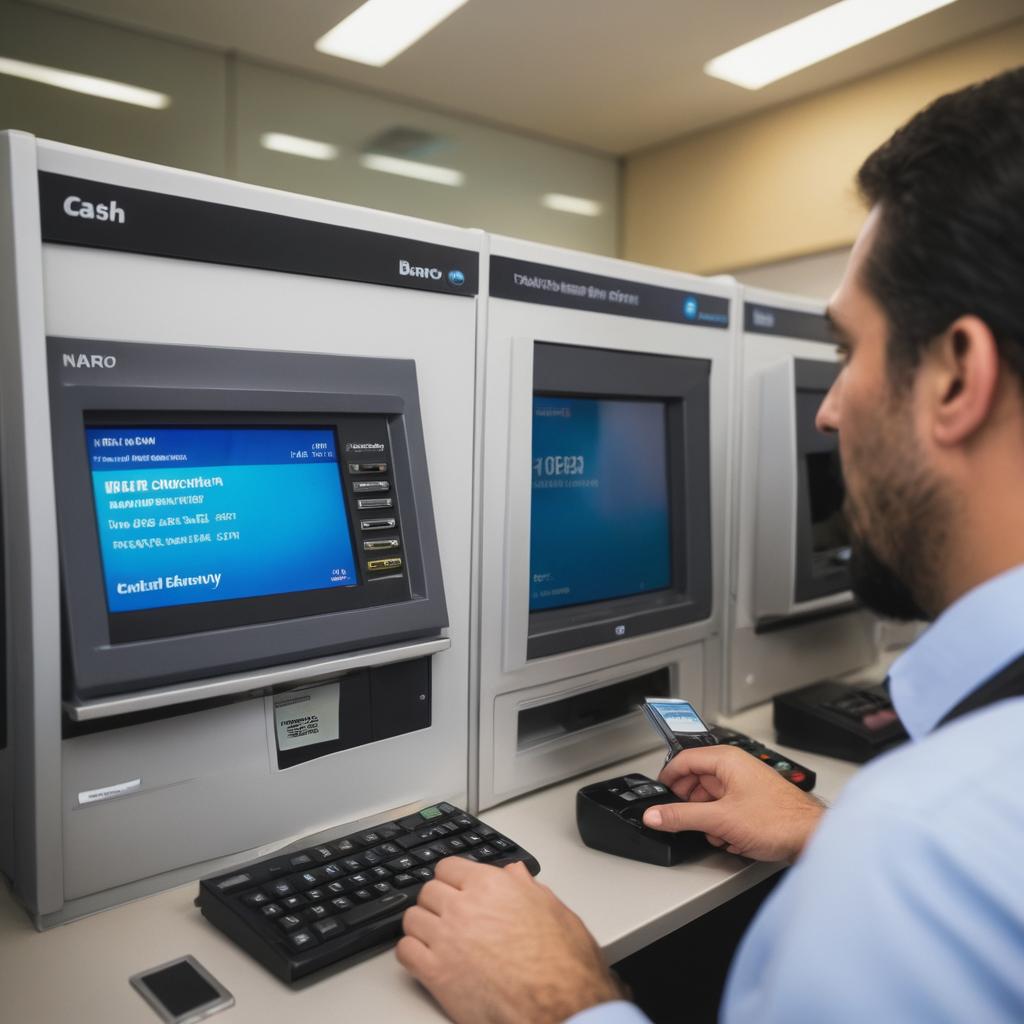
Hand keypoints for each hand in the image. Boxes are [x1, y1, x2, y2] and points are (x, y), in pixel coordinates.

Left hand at [397, 857, 622, 1023]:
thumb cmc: (563, 964)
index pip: (448, 866)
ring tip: (434, 937)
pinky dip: (411, 953)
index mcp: (491, 885)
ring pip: (412, 919)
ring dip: (422, 926)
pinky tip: (424, 958)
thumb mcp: (555, 910)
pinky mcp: (437, 974)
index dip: (452, 879)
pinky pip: (405, 952)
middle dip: (437, 902)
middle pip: (428, 891)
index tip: (454, 888)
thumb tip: (516, 875)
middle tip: (447, 915)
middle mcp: (464, 907)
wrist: (558, 1006)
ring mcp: (447, 939)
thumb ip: (529, 887)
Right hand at [643, 745, 825, 861]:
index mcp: (726, 759)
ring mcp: (746, 784)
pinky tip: (732, 839)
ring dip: (709, 820)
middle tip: (687, 821)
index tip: (658, 797)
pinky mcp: (753, 802)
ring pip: (711, 798)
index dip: (668, 779)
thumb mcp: (720, 820)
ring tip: (718, 834)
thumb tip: (654, 815)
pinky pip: (726, 809)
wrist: (813, 838)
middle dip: (691, 805)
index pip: (683, 760)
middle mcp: (736, 767)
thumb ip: (682, 816)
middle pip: (696, 781)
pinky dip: (724, 825)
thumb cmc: (779, 820)